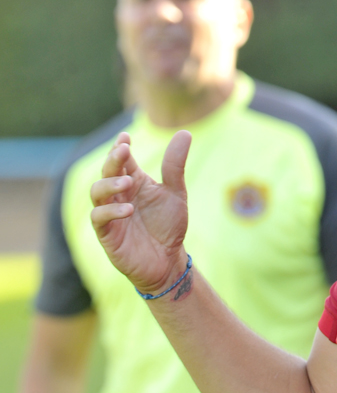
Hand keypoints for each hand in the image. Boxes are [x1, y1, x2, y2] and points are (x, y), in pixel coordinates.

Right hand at [90, 131, 191, 294]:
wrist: (167, 260)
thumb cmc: (168, 225)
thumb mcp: (175, 192)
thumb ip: (175, 165)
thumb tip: (184, 132)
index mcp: (134, 182)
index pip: (121, 160)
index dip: (120, 147)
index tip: (125, 138)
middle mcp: (119, 194)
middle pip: (106, 171)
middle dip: (112, 160)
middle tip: (123, 151)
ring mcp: (110, 214)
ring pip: (97, 192)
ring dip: (109, 183)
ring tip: (128, 181)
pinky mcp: (107, 234)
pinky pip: (99, 219)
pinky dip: (110, 211)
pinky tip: (128, 209)